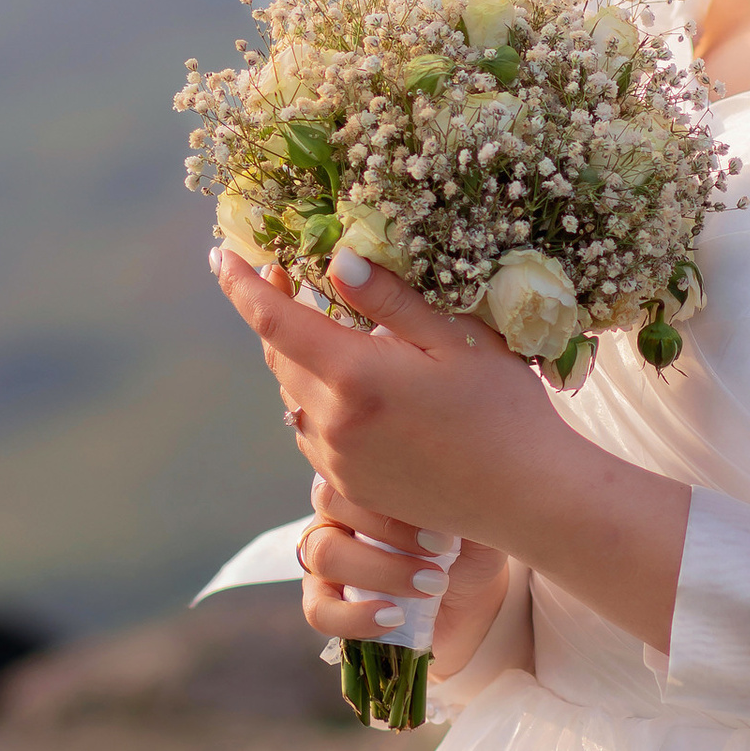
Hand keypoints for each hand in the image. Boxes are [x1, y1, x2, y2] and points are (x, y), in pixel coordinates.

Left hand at [211, 242, 690, 653]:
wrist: (527, 496)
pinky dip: (319, 399)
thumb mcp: (457, 337)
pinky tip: (356, 386)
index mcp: (354, 377)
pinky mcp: (351, 486)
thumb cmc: (503, 408)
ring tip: (326, 327)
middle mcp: (333, 423)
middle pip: (278, 357)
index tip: (222, 254)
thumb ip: (391, 299)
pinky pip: (314, 432)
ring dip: (298, 359)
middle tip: (284, 274)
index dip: (241, 284)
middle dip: (273, 314)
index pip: (272, 322)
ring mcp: (337, 460)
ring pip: (294, 396)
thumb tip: (336, 260)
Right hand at [293, 473, 510, 673]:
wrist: (471, 600)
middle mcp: (337, 509)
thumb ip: (461, 491)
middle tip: (440, 556)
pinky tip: (393, 618)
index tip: (444, 535)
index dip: (396, 501)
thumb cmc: (469, 547)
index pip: (357, 467)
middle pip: (331, 503)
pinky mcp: (325, 599)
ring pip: (322, 554)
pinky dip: (352, 617)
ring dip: (379, 572)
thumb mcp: (476, 517)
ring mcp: (325, 554)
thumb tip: (455, 476)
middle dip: (390, 533)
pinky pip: (318, 609)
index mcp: (368, 476)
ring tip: (429, 587)